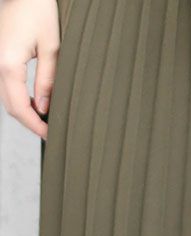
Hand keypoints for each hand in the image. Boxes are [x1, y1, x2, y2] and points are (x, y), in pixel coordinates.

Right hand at [0, 0, 59, 138]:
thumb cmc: (39, 13)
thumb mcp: (52, 49)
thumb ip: (47, 81)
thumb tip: (45, 108)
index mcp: (8, 64)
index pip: (19, 107)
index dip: (35, 125)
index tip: (50, 135)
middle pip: (10, 106)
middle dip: (30, 123)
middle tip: (50, 132)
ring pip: (6, 97)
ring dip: (25, 112)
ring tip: (46, 120)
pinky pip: (6, 85)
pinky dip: (20, 99)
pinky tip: (37, 103)